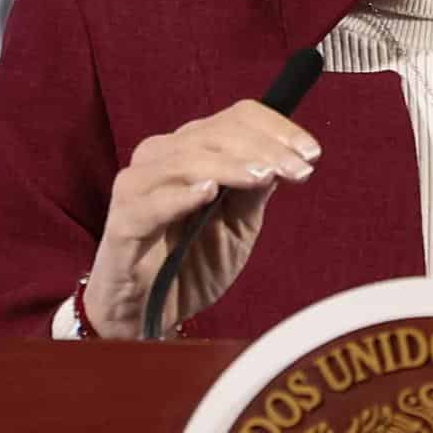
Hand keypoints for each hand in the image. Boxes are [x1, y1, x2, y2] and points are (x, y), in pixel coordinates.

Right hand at [83, 100, 320, 337]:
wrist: (148, 314)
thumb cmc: (190, 262)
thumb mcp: (238, 225)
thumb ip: (255, 190)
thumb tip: (287, 158)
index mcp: (191, 149)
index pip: (237, 118)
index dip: (277, 129)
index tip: (310, 152)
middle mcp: (161, 156)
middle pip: (215, 133)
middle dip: (264, 149)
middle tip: (298, 169)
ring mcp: (137, 187)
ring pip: (186, 159)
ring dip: (231, 166)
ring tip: (264, 176)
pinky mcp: (122, 222)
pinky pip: (150, 202)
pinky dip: (182, 195)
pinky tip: (209, 192)